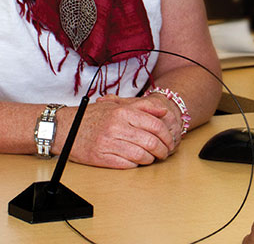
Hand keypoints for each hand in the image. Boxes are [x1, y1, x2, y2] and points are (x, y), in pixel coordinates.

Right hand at [63, 95, 177, 168]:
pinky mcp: (101, 158)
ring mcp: (108, 143)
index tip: (171, 140)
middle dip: (163, 149)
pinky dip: (136, 164)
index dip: (167, 134)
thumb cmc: (94, 116)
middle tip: (166, 152)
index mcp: (123, 113)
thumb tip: (163, 110)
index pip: (155, 125)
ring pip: (140, 154)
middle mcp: (117, 127)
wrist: (66, 128)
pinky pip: (126, 164)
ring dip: (151, 159)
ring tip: (154, 158)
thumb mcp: (118, 105)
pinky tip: (139, 162)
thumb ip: (142, 106)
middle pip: (150, 141)